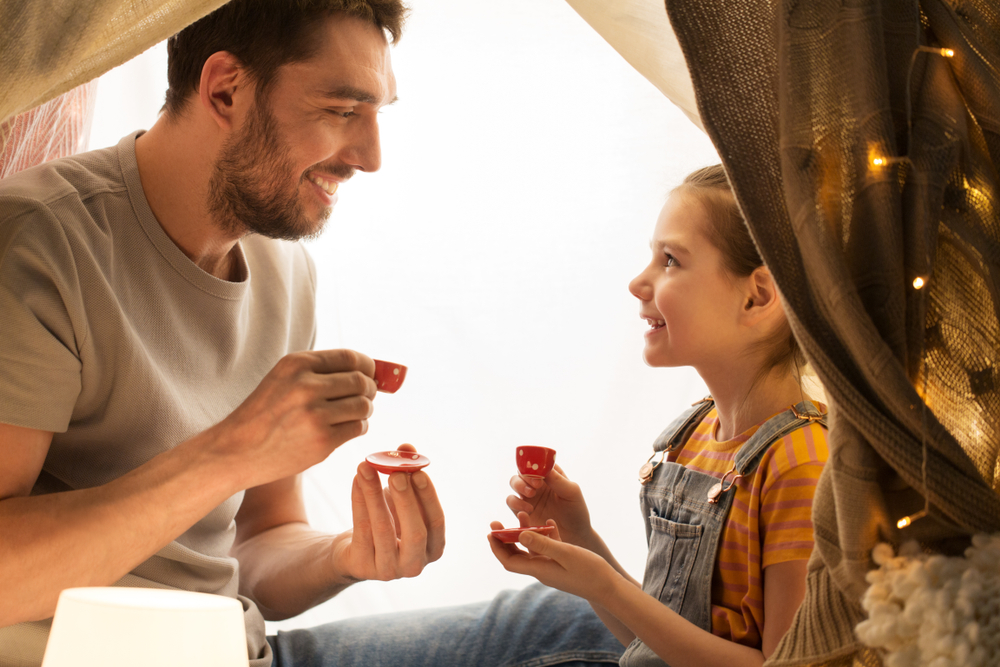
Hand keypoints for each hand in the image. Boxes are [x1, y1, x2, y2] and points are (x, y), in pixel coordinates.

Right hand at [212, 349, 376, 488]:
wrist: (236, 450)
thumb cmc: (264, 413)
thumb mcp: (283, 379)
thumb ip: (319, 371)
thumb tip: (369, 369)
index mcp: (296, 364)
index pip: (350, 357)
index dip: (368, 365)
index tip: (372, 373)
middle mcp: (306, 386)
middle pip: (361, 381)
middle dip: (370, 389)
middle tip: (366, 396)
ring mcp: (315, 414)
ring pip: (364, 405)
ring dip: (365, 410)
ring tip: (353, 413)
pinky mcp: (322, 441)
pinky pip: (358, 428)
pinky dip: (358, 427)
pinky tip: (345, 428)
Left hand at [331, 444, 445, 581]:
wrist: (354, 551)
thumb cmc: (387, 520)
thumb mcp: (400, 499)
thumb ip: (407, 473)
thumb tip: (407, 448)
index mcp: (433, 547)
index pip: (436, 521)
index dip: (428, 496)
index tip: (418, 471)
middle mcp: (415, 564)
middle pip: (415, 532)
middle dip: (406, 500)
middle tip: (396, 473)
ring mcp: (389, 570)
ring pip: (383, 529)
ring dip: (374, 494)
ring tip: (366, 466)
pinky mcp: (363, 567)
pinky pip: (361, 530)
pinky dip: (359, 501)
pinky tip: (357, 479)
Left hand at [487, 520, 618, 603]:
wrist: (609, 587)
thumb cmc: (589, 572)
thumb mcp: (565, 553)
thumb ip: (543, 543)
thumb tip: (520, 533)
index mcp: (539, 569)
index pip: (509, 561)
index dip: (497, 548)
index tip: (490, 533)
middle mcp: (542, 569)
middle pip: (516, 555)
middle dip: (505, 539)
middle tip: (496, 522)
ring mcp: (552, 567)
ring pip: (531, 549)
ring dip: (524, 533)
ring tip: (522, 513)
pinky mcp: (562, 563)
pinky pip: (548, 548)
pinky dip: (545, 534)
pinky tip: (549, 521)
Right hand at [506, 464, 592, 546]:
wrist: (575, 535)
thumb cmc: (576, 511)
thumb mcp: (572, 493)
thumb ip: (558, 480)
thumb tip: (543, 468)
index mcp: (549, 474)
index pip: (536, 462)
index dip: (534, 466)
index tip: (539, 476)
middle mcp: (536, 483)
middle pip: (521, 471)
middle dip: (525, 477)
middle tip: (535, 487)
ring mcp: (528, 496)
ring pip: (514, 483)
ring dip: (519, 487)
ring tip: (531, 496)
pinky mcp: (522, 511)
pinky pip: (511, 503)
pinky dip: (516, 504)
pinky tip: (528, 510)